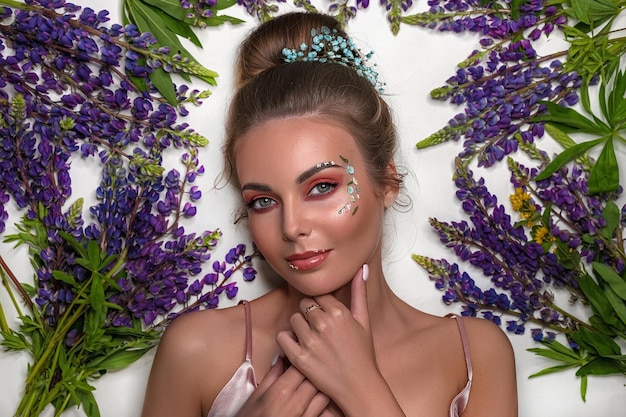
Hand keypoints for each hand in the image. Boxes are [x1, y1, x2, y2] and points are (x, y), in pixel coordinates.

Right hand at [234, 356, 331, 416]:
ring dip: (320, 391)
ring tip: (311, 391)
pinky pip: (327, 415)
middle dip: (312, 374)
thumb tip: (281, 359)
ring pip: (325, 396)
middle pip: (316, 379)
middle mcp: (296, 404)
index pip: (301, 365)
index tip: (299, 361)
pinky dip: (326, 410)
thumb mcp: (254, 398)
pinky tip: (317, 408)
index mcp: (280, 392)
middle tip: (306, 375)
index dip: (301, 361)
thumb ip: (271, 377)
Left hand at [276, 265, 381, 409]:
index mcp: (339, 313)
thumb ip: (359, 293)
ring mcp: (310, 341)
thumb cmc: (362, 355)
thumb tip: (361, 268)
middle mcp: (323, 324)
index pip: (319, 296)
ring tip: (310, 338)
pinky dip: (287, 340)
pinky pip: (282, 337)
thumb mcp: (364, 321)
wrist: (359, 386)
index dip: (321, 306)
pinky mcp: (299, 358)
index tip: (326, 317)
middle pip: (304, 305)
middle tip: (319, 328)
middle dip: (309, 314)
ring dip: (299, 326)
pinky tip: (298, 345)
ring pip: (293, 319)